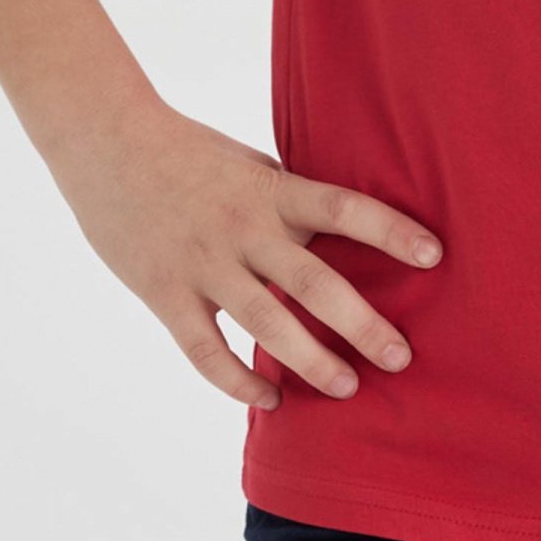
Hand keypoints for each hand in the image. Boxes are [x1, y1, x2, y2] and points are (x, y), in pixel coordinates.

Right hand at [46, 101, 440, 413]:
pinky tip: (270, 398)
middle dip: (363, 325)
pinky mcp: (165, 293)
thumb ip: (292, 203)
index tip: (434, 256)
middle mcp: (243, 228)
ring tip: (348, 387)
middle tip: (401, 357)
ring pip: (267, 324)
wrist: (106, 142)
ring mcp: (203, 264)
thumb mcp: (251, 166)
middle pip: (315, 283)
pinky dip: (239, 381)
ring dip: (312, 362)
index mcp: (271, 190)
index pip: (344, 209)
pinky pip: (207, 351)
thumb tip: (349, 236)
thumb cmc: (190, 154)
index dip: (391, 231)